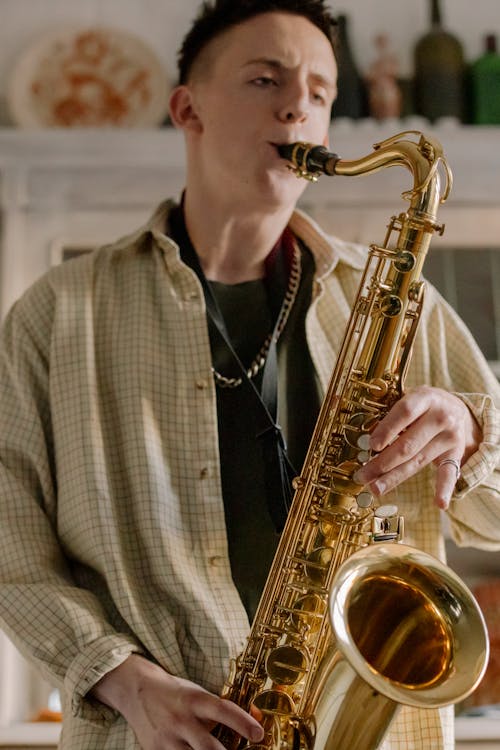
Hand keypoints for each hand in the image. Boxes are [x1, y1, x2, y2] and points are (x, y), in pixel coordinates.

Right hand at [91, 654, 263, 749]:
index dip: (243, 722)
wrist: (137, 690)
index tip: (258, 734)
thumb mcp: (198, 694)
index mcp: (194, 700)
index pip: (223, 710)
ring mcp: (167, 738)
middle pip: (208, 747)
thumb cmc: (175, 693)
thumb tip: (251, 723)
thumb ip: (219, 711)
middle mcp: (181, 719)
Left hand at [354, 386, 482, 509]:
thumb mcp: (411, 398)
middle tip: (362, 475)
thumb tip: (366, 441)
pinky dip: (444, 489)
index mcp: (426, 398)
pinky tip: (439, 504)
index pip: (405, 413)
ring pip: (418, 460)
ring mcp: (450, 437)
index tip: (371, 445)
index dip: (387, 429)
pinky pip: (449, 473)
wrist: (458, 409)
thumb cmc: (423, 405)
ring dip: (395, 477)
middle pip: (408, 444)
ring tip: (375, 488)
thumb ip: (393, 414)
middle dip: (382, 462)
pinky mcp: (456, 454)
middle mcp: (441, 417)